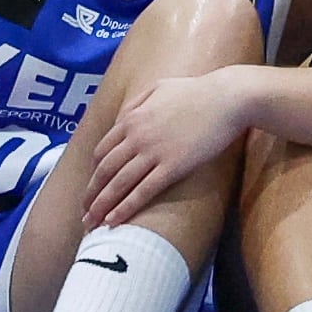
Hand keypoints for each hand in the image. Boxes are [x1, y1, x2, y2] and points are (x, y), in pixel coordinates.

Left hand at [83, 67, 255, 226]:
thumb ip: (136, 103)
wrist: (227, 99)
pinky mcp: (173, 166)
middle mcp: (137, 137)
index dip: (94, 173)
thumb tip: (121, 119)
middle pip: (105, 171)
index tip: (92, 188)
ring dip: (102, 206)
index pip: (102, 151)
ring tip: (92, 224)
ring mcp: (154, 152)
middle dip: (91, 195)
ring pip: (119, 184)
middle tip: (84, 214)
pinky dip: (125, 207)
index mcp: (132, 119)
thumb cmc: (197, 91)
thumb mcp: (158, 88)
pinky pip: (143, 191)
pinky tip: (115, 220)